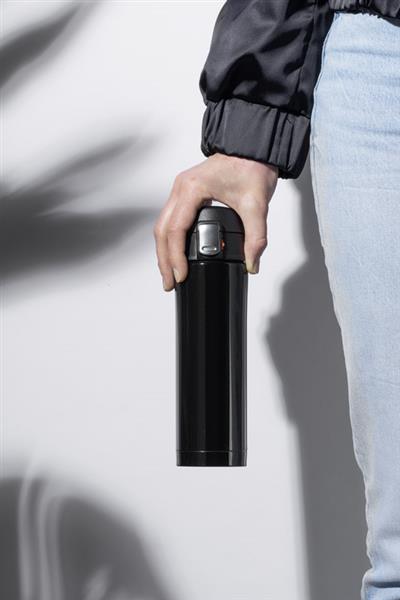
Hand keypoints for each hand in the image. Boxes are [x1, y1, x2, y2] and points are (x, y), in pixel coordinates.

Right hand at [153, 153, 277, 290]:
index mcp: (192, 189)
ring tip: (170, 275)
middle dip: (164, 260)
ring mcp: (180, 191)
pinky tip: (175, 255)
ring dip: (164, 252)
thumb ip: (256, 237)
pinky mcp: (186, 195)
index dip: (176, 256)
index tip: (181, 275)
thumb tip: (251, 264)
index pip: (176, 229)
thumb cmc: (252, 166)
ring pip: (163, 226)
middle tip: (171, 284)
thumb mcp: (257, 204)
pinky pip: (170, 221)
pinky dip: (170, 240)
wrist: (253, 148)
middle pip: (162, 231)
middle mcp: (180, 189)